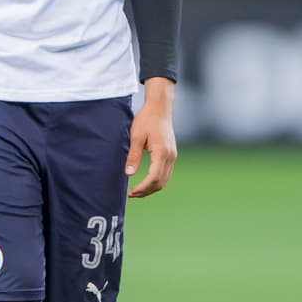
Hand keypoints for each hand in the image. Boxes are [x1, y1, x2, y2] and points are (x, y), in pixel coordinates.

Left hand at [125, 77, 176, 197]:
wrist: (160, 107)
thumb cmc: (147, 119)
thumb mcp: (136, 136)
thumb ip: (133, 156)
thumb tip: (128, 174)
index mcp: (162, 152)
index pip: (153, 178)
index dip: (142, 188)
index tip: (131, 192)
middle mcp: (170, 156)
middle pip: (160, 182)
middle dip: (146, 191)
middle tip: (132, 194)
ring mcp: (172, 155)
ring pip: (164, 179)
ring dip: (151, 187)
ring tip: (137, 190)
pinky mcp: (171, 154)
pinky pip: (165, 172)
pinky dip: (156, 180)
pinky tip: (146, 180)